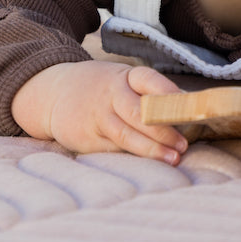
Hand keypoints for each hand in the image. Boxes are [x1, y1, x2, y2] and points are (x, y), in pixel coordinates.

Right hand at [10, 60, 187, 162]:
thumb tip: (187, 106)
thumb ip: (149, 92)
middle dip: (164, 130)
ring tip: (172, 159)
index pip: (148, 80)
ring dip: (152, 149)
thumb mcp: (122, 80)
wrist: (52, 93)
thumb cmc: (101, 89)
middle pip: (139, 113)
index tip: (186, 104)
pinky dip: (132, 157)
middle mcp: (110, 95)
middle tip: (183, 145)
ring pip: (127, 135)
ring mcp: (97, 116)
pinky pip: (112, 149)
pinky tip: (148, 164)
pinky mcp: (86, 138)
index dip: (167, 92)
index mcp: (124, 77)